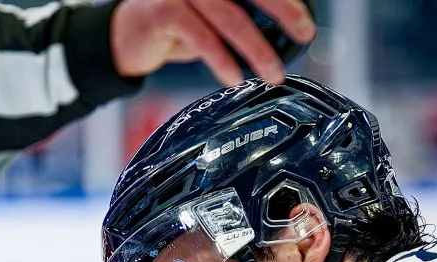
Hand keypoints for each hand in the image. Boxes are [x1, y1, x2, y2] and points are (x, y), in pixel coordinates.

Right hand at [110, 0, 314, 86]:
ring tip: (272, 73)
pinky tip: (234, 78)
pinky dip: (221, 61)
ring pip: (231, 17)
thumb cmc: (180, 22)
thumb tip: (287, 32)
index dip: (284, 1)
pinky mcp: (166, 12)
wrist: (129, 33)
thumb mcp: (217, 14)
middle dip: (284, 10)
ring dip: (256, 49)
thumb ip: (245, 14)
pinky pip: (202, 38)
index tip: (306, 20)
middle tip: (304, 32)